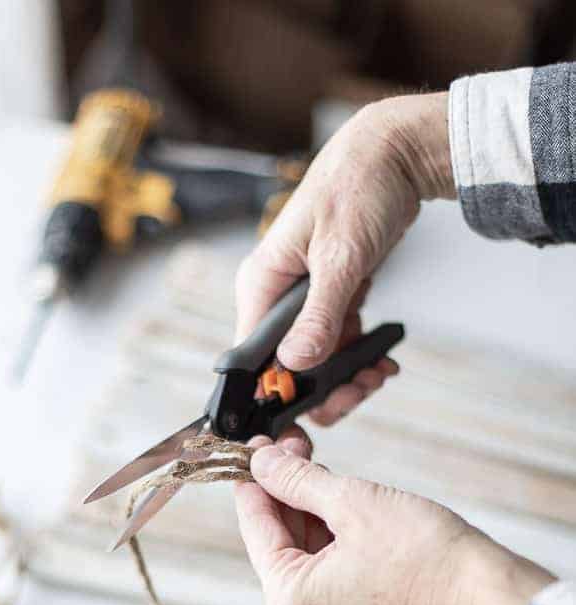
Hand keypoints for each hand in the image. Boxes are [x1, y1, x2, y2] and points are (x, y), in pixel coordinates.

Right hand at [235, 92, 454, 424]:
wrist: (394, 154)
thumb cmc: (359, 189)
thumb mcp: (340, 259)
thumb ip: (318, 316)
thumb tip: (294, 365)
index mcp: (261, 284)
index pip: (254, 357)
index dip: (281, 390)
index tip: (317, 407)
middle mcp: (275, 295)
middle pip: (286, 365)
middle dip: (324, 387)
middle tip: (361, 390)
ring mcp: (303, 297)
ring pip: (314, 357)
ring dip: (347, 373)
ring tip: (379, 372)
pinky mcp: (328, 295)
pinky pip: (335, 339)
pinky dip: (358, 352)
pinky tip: (381, 357)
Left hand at [236, 445, 554, 604]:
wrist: (485, 592)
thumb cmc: (424, 552)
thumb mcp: (350, 501)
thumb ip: (296, 480)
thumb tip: (261, 461)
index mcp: (290, 602)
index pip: (255, 530)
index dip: (253, 481)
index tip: (254, 449)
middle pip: (279, 546)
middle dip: (285, 494)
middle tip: (291, 448)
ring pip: (305, 559)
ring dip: (308, 515)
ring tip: (316, 468)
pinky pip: (329, 577)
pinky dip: (330, 541)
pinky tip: (336, 504)